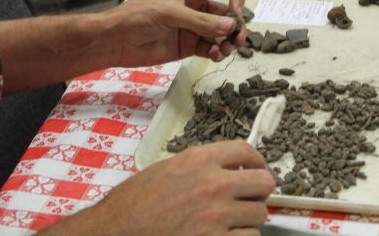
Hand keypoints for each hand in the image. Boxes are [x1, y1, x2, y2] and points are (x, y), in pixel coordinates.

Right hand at [88, 141, 275, 234]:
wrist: (115, 233)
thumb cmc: (133, 204)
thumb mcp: (166, 170)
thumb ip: (200, 166)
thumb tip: (229, 170)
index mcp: (198, 160)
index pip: (246, 151)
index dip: (257, 161)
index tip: (257, 168)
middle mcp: (213, 184)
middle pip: (263, 181)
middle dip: (259, 191)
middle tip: (250, 198)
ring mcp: (217, 216)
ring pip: (259, 214)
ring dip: (248, 219)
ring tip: (231, 222)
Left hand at [102, 0, 245, 66]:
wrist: (116, 40)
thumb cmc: (139, 16)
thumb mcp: (171, 13)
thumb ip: (201, 21)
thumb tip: (230, 26)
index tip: (237, 11)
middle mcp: (196, 6)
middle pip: (226, 12)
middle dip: (235, 25)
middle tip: (237, 39)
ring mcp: (193, 26)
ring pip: (220, 32)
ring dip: (227, 41)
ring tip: (226, 50)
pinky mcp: (189, 45)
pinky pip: (210, 48)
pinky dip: (217, 52)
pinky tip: (215, 55)